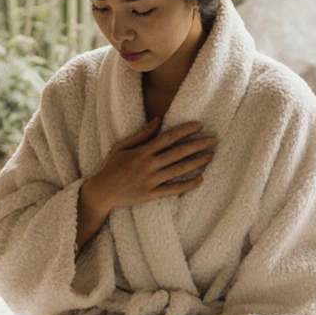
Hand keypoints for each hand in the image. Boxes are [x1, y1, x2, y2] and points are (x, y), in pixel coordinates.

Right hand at [83, 119, 216, 212]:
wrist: (101, 192)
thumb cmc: (111, 167)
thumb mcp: (122, 146)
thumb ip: (141, 134)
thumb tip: (157, 120)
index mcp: (142, 151)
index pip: (169, 137)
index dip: (186, 130)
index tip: (200, 125)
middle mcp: (148, 164)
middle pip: (178, 152)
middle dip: (198, 145)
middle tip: (214, 140)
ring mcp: (150, 180)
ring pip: (179, 169)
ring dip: (197, 162)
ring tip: (211, 156)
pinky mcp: (151, 194)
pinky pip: (173, 189)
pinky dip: (188, 185)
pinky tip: (201, 180)